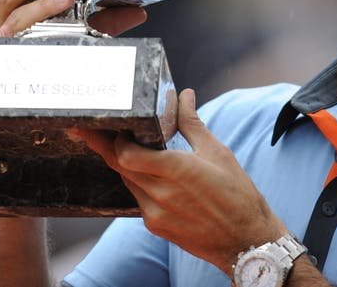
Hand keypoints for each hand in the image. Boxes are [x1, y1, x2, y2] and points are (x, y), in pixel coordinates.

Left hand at [73, 89, 287, 274]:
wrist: (245, 240)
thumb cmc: (237, 194)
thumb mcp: (217, 152)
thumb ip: (192, 123)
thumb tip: (185, 96)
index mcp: (176, 170)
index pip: (126, 153)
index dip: (115, 138)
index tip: (114, 124)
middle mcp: (160, 193)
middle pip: (119, 165)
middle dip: (106, 146)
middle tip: (91, 130)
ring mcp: (155, 213)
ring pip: (127, 181)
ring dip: (126, 164)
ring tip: (128, 147)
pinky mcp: (155, 227)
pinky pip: (138, 199)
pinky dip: (139, 183)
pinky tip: (150, 175)